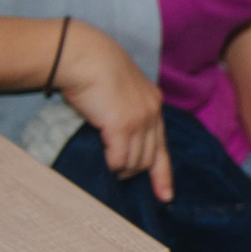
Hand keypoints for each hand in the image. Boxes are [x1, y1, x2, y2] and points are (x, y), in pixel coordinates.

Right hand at [53, 23, 172, 200]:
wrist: (84, 55)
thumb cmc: (92, 70)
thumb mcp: (117, 90)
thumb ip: (124, 110)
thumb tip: (116, 135)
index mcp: (153, 104)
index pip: (162, 146)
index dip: (164, 174)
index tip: (166, 196)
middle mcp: (152, 113)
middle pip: (149, 158)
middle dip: (135, 172)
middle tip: (117, 174)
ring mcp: (140, 120)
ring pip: (135, 162)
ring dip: (120, 169)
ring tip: (105, 163)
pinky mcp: (123, 125)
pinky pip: (119, 159)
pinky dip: (111, 164)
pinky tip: (102, 160)